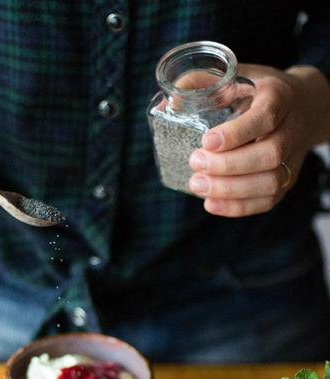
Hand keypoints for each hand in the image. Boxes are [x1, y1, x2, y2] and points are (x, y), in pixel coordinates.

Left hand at [188, 65, 329, 216]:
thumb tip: (171, 100)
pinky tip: (210, 203)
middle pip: (270, 154)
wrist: (304, 107)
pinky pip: (267, 201)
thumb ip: (203, 81)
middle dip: (229, 165)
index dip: (237, 133)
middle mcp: (292, 129)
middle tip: (195, 163)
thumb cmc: (259, 91)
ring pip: (270, 182)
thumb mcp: (237, 75)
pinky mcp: (287, 180)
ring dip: (231, 189)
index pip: (265, 117)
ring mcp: (292, 158)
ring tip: (197, 185)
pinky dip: (237, 207)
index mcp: (280, 96)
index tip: (206, 141)